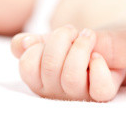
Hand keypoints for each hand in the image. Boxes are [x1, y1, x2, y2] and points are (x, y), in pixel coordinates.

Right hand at [11, 25, 125, 101]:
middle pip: (50, 67)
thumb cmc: (70, 46)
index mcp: (39, 80)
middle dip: (61, 37)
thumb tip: (24, 43)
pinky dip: (99, 67)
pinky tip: (98, 56)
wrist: (100, 47)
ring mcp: (80, 94)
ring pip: (71, 77)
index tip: (49, 36)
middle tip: (72, 30)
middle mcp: (57, 91)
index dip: (36, 45)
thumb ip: (28, 42)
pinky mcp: (102, 94)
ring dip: (80, 47)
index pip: (27, 66)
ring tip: (88, 36)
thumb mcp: (47, 40)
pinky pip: (100, 88)